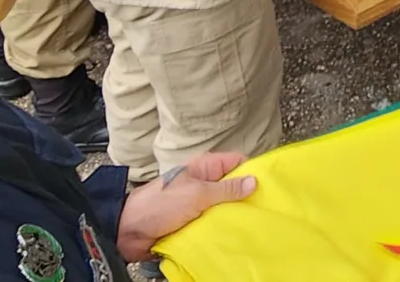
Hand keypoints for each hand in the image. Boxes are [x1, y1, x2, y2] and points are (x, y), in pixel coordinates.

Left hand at [114, 152, 258, 261]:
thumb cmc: (159, 206)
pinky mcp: (195, 223)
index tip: (270, 184)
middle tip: (266, 210)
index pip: (237, 162)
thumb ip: (225, 189)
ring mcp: (199, 204)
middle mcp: (204, 183)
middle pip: (234, 187)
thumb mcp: (196, 195)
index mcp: (205, 168)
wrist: (129, 232)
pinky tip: (236, 236)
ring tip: (255, 225)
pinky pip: (215, 224)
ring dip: (235, 217)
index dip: (253, 170)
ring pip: (226, 208)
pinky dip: (223, 229)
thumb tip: (254, 181)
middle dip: (247, 197)